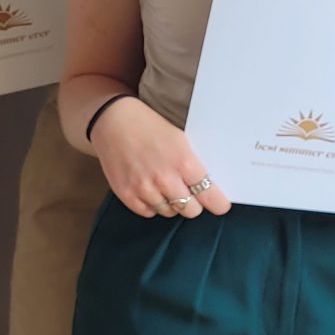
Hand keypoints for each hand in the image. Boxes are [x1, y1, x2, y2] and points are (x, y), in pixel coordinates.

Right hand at [90, 97, 231, 220]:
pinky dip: (152, 205)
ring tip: (167, 187)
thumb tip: (211, 185)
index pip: (209, 194)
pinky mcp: (126, 194)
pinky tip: (151, 190)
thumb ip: (194, 165)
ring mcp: (144, 188)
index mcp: (184, 162)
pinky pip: (148, 212)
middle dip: (194, 204)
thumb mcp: (182, 141)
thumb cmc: (152, 129)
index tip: (220, 206)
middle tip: (191, 194)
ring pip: (169, 212)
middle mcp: (165, 178)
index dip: (217, 203)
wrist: (115, 122)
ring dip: (172, 204)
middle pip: (191, 210)